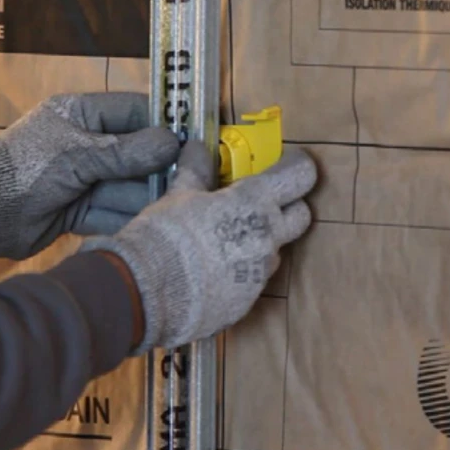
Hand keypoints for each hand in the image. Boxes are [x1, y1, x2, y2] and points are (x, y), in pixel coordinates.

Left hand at [0, 93, 179, 270]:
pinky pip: (113, 211)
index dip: (163, 124)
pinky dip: (129, 218)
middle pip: (135, 153)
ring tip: (178, 206)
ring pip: (127, 186)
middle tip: (191, 180)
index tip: (193, 138)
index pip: (133, 113)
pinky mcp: (82, 209)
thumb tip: (173, 143)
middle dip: (158, 168)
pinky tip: (153, 226)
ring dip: (147, 197)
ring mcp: (85, 178)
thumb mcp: (76, 156)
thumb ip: (124, 152)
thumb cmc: (25, 170)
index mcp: (82, 116)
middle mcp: (88, 144)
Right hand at [77, 141, 317, 352]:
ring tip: (223, 241)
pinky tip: (210, 271)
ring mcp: (260, 274)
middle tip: (260, 201)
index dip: (296, 165)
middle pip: (301, 216)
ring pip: (274, 250)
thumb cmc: (166, 234)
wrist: (148, 293)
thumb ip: (196, 170)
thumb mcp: (179, 195)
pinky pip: (251, 280)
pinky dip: (238, 271)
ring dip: (259, 241)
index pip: (300, 175)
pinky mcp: (247, 303)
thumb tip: (197, 146)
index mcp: (255, 202)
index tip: (285, 162)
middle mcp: (268, 238)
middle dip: (288, 205)